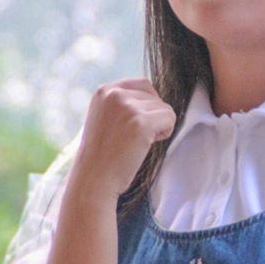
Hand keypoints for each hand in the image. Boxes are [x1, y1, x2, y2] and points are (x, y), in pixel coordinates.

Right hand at [72, 78, 175, 200]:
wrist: (94, 178)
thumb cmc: (102, 155)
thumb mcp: (105, 118)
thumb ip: (121, 104)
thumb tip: (154, 98)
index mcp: (104, 91)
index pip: (143, 85)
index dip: (147, 106)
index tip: (134, 126)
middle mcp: (114, 94)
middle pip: (155, 96)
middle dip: (153, 116)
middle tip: (136, 137)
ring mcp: (127, 107)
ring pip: (164, 108)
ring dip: (159, 126)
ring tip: (138, 142)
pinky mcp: (141, 122)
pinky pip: (170, 118)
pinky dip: (166, 132)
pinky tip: (148, 144)